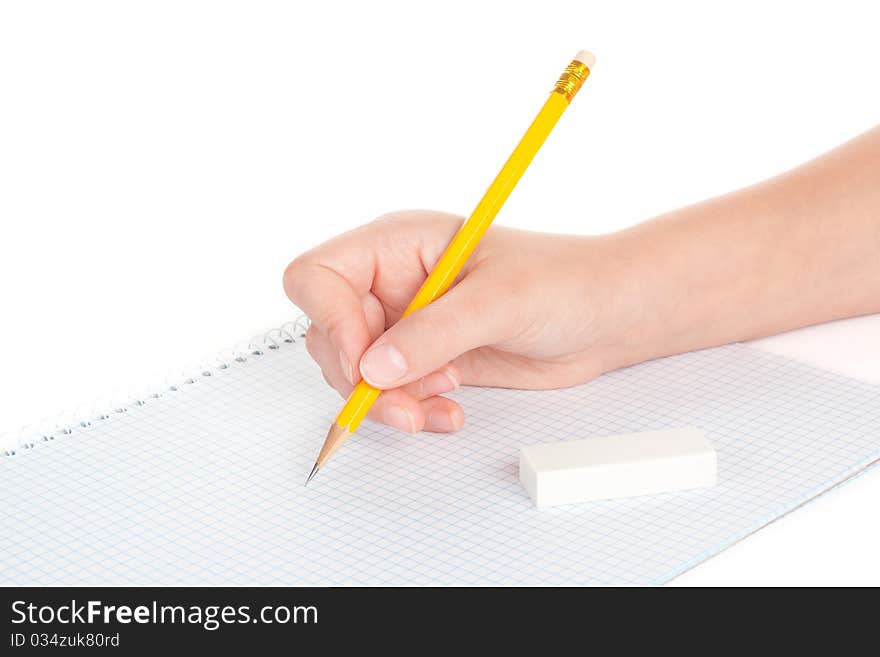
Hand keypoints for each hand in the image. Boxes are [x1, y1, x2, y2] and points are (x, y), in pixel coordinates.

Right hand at [283, 210, 618, 433]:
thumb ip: (434, 333)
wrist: (605, 316)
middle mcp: (392, 283)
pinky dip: (411, 409)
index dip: (329, 318)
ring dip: (388, 400)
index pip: (319, 275)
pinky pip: (392, 393)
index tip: (362, 358)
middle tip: (402, 403)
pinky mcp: (425, 359)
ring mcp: (407, 323)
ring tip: (438, 405)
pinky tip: (450, 410)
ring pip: (356, 372)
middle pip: (330, 333)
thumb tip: (373, 367)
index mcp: (398, 245)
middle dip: (359, 376)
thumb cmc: (564, 281)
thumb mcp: (498, 301)